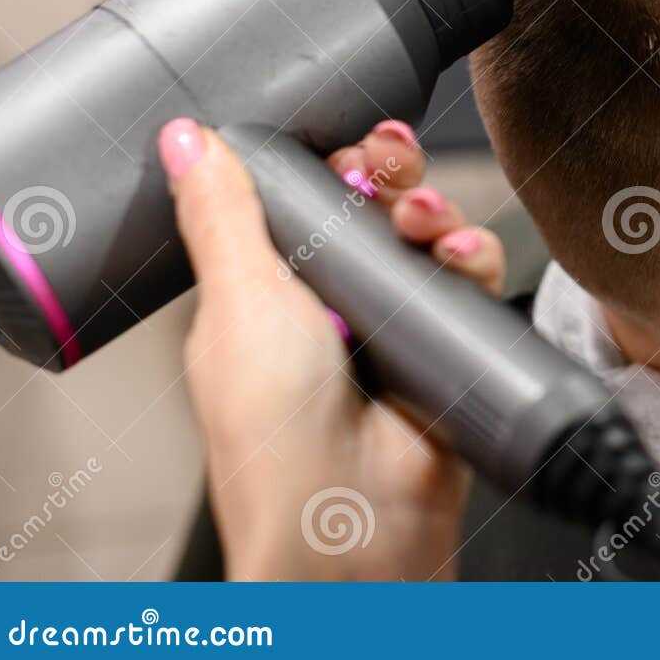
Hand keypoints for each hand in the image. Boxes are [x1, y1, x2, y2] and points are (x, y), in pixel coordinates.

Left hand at [162, 117, 505, 579]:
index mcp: (265, 295)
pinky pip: (472, 280)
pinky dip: (473, 258)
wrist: (350, 518)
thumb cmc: (275, 433)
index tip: (346, 146)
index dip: (329, 165)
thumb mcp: (238, 301)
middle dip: (388, 175)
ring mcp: (392, 328)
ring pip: (428, 236)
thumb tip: (186, 141)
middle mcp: (331, 307)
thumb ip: (222, 214)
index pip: (304, 203)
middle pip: (372, 210)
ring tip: (424, 220)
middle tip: (392, 164)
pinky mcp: (445, 348)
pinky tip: (460, 258)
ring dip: (432, 212)